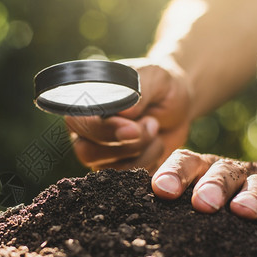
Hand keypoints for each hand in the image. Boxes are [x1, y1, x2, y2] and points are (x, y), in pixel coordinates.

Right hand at [65, 58, 192, 173]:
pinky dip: (148, 163)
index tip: (133, 129)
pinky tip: (156, 143)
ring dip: (141, 152)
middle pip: (86, 152)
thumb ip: (140, 92)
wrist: (177, 104)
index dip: (104, 129)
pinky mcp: (115, 168)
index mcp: (85, 103)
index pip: (79, 122)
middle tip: (152, 127)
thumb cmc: (160, 85)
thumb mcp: (156, 78)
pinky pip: (126, 178)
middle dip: (125, 145)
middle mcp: (85, 130)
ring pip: (109, 168)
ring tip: (155, 129)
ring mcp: (98, 152)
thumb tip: (125, 111)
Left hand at [152, 149, 256, 218]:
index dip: (173, 173)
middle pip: (213, 168)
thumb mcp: (187, 191)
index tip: (162, 190)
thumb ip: (167, 195)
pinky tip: (254, 214)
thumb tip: (128, 213)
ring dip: (242, 194)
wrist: (253, 186)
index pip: (182, 161)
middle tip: (202, 203)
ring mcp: (248, 177)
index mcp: (196, 167)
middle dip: (209, 184)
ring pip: (243, 179)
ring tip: (240, 211)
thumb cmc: (206, 193)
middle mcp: (220, 167)